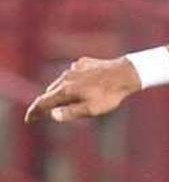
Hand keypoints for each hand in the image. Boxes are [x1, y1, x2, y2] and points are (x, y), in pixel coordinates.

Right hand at [24, 57, 140, 123]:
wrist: (126, 73)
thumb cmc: (110, 94)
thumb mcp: (92, 109)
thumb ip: (70, 112)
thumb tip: (52, 115)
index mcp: (66, 90)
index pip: (43, 102)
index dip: (34, 112)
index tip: (29, 119)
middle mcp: (66, 77)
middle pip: (51, 92)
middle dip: (47, 103)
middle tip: (44, 113)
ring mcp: (75, 68)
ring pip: (61, 82)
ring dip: (59, 91)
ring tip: (62, 101)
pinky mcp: (84, 62)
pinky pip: (72, 73)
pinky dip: (71, 81)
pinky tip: (78, 85)